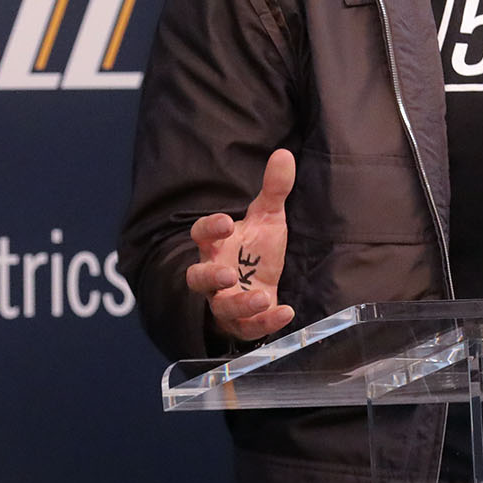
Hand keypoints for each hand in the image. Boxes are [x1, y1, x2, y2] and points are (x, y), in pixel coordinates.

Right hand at [186, 149, 295, 342]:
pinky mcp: (242, 323)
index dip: (210, 229)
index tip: (226, 223)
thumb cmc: (256, 250)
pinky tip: (285, 312)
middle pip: (197, 278)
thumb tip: (284, 155)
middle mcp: (214, 274)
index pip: (200, 235)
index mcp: (215, 246)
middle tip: (227, 274)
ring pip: (221, 307)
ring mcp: (225, 301)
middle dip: (209, 277)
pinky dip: (264, 322)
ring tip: (260, 296)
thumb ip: (273, 189)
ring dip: (239, 304)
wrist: (261, 285)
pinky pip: (248, 327)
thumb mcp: (267, 218)